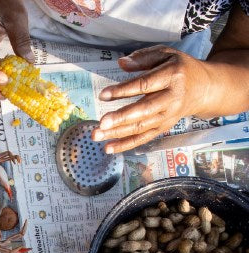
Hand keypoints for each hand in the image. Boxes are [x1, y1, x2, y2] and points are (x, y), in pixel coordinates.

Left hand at [94, 46, 211, 153]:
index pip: (145, 85)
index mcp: (172, 76)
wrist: (204, 88)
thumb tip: (121, 63)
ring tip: (97, 135)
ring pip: (142, 126)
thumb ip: (143, 58)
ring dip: (118, 133)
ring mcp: (168, 115)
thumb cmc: (179, 68)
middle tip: (102, 123)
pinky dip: (126, 144)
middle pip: (145, 110)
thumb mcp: (166, 54)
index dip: (124, 90)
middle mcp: (172, 98)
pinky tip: (108, 148)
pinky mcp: (164, 127)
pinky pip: (144, 138)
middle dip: (122, 118)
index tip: (103, 95)